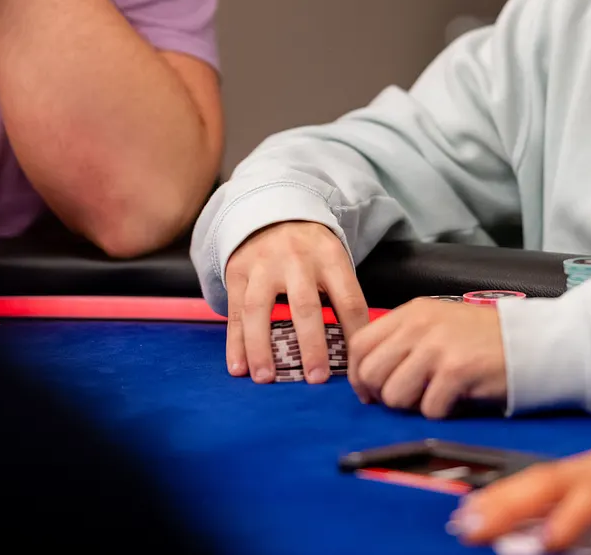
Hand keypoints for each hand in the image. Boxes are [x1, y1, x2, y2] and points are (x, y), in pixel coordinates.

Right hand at [223, 221, 369, 383]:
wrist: (272, 211)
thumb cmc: (310, 250)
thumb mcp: (333, 260)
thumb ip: (341, 296)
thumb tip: (356, 349)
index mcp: (329, 257)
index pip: (348, 299)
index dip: (354, 333)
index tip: (356, 367)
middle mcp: (296, 259)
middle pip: (304, 305)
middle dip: (311, 344)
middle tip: (316, 378)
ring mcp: (263, 266)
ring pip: (259, 309)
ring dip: (261, 347)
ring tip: (266, 378)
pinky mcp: (237, 273)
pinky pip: (235, 312)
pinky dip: (235, 343)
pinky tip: (238, 368)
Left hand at [348, 298, 505, 417]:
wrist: (530, 342)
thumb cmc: (483, 339)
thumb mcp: (437, 325)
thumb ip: (403, 341)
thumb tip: (368, 378)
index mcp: (412, 312)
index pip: (360, 343)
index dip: (358, 374)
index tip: (369, 392)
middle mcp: (420, 326)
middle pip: (371, 372)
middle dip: (382, 395)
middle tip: (404, 400)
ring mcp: (438, 347)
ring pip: (394, 394)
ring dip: (411, 406)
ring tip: (433, 397)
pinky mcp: (457, 371)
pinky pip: (428, 408)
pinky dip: (440, 412)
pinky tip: (456, 399)